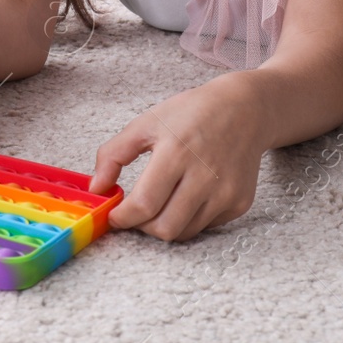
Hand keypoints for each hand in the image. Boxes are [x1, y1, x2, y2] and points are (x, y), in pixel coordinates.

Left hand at [89, 75, 267, 241]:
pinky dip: (189, 219)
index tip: (114, 216)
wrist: (244, 110)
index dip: (123, 218)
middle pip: (165, 228)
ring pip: (185, 232)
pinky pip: (205, 226)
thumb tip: (97, 188)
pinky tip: (186, 196)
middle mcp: (205, 176)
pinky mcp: (240, 202)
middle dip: (142, 227)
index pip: (145, 205)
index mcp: (176, 153)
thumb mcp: (145, 123)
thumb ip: (114, 154)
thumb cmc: (191, 113)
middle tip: (135, 213)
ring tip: (159, 203)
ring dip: (165, 225)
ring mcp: (226, 193)